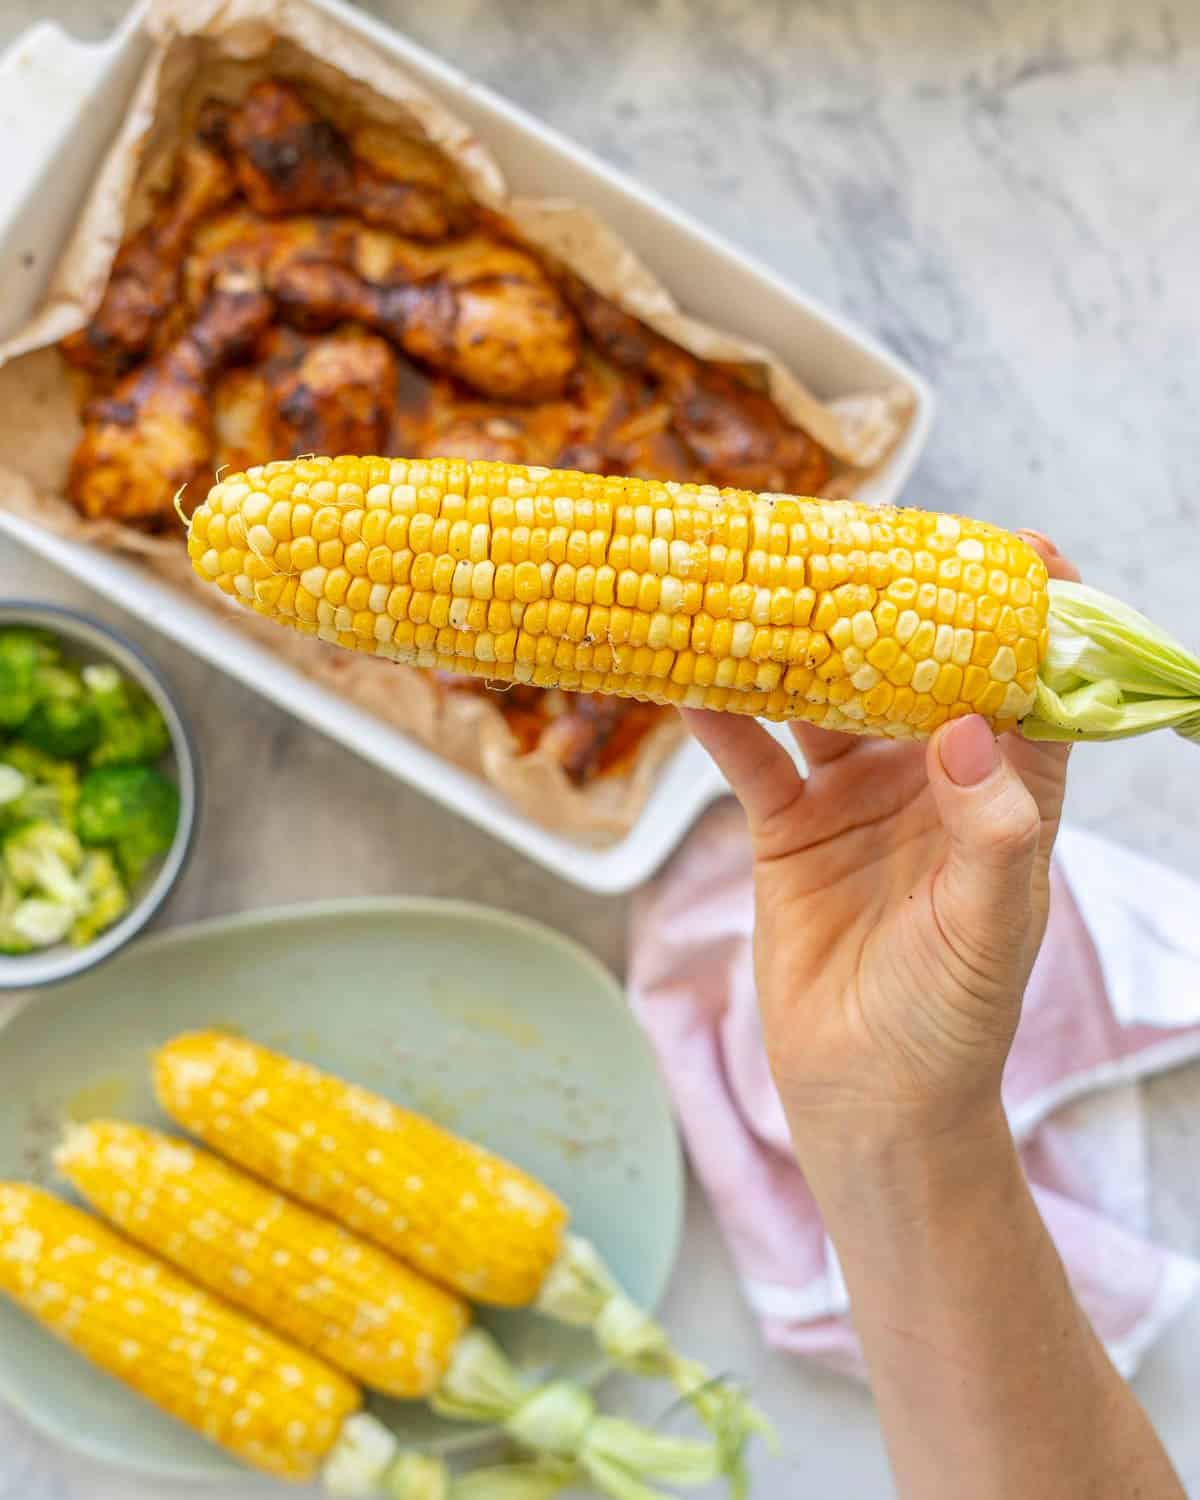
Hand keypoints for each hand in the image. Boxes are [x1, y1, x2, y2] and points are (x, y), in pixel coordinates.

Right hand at [682, 535, 1080, 1174]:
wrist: (867, 1098)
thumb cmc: (950, 1021)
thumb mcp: (985, 929)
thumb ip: (987, 832)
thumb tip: (964, 727)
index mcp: (1004, 796)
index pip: (1029, 690)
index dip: (1029, 619)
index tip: (1017, 549)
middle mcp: (932, 781)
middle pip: (916, 670)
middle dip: (892, 606)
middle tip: (858, 536)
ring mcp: (858, 798)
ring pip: (827, 701)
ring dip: (797, 649)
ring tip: (762, 586)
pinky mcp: (791, 829)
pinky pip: (755, 759)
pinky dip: (727, 721)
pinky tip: (696, 684)